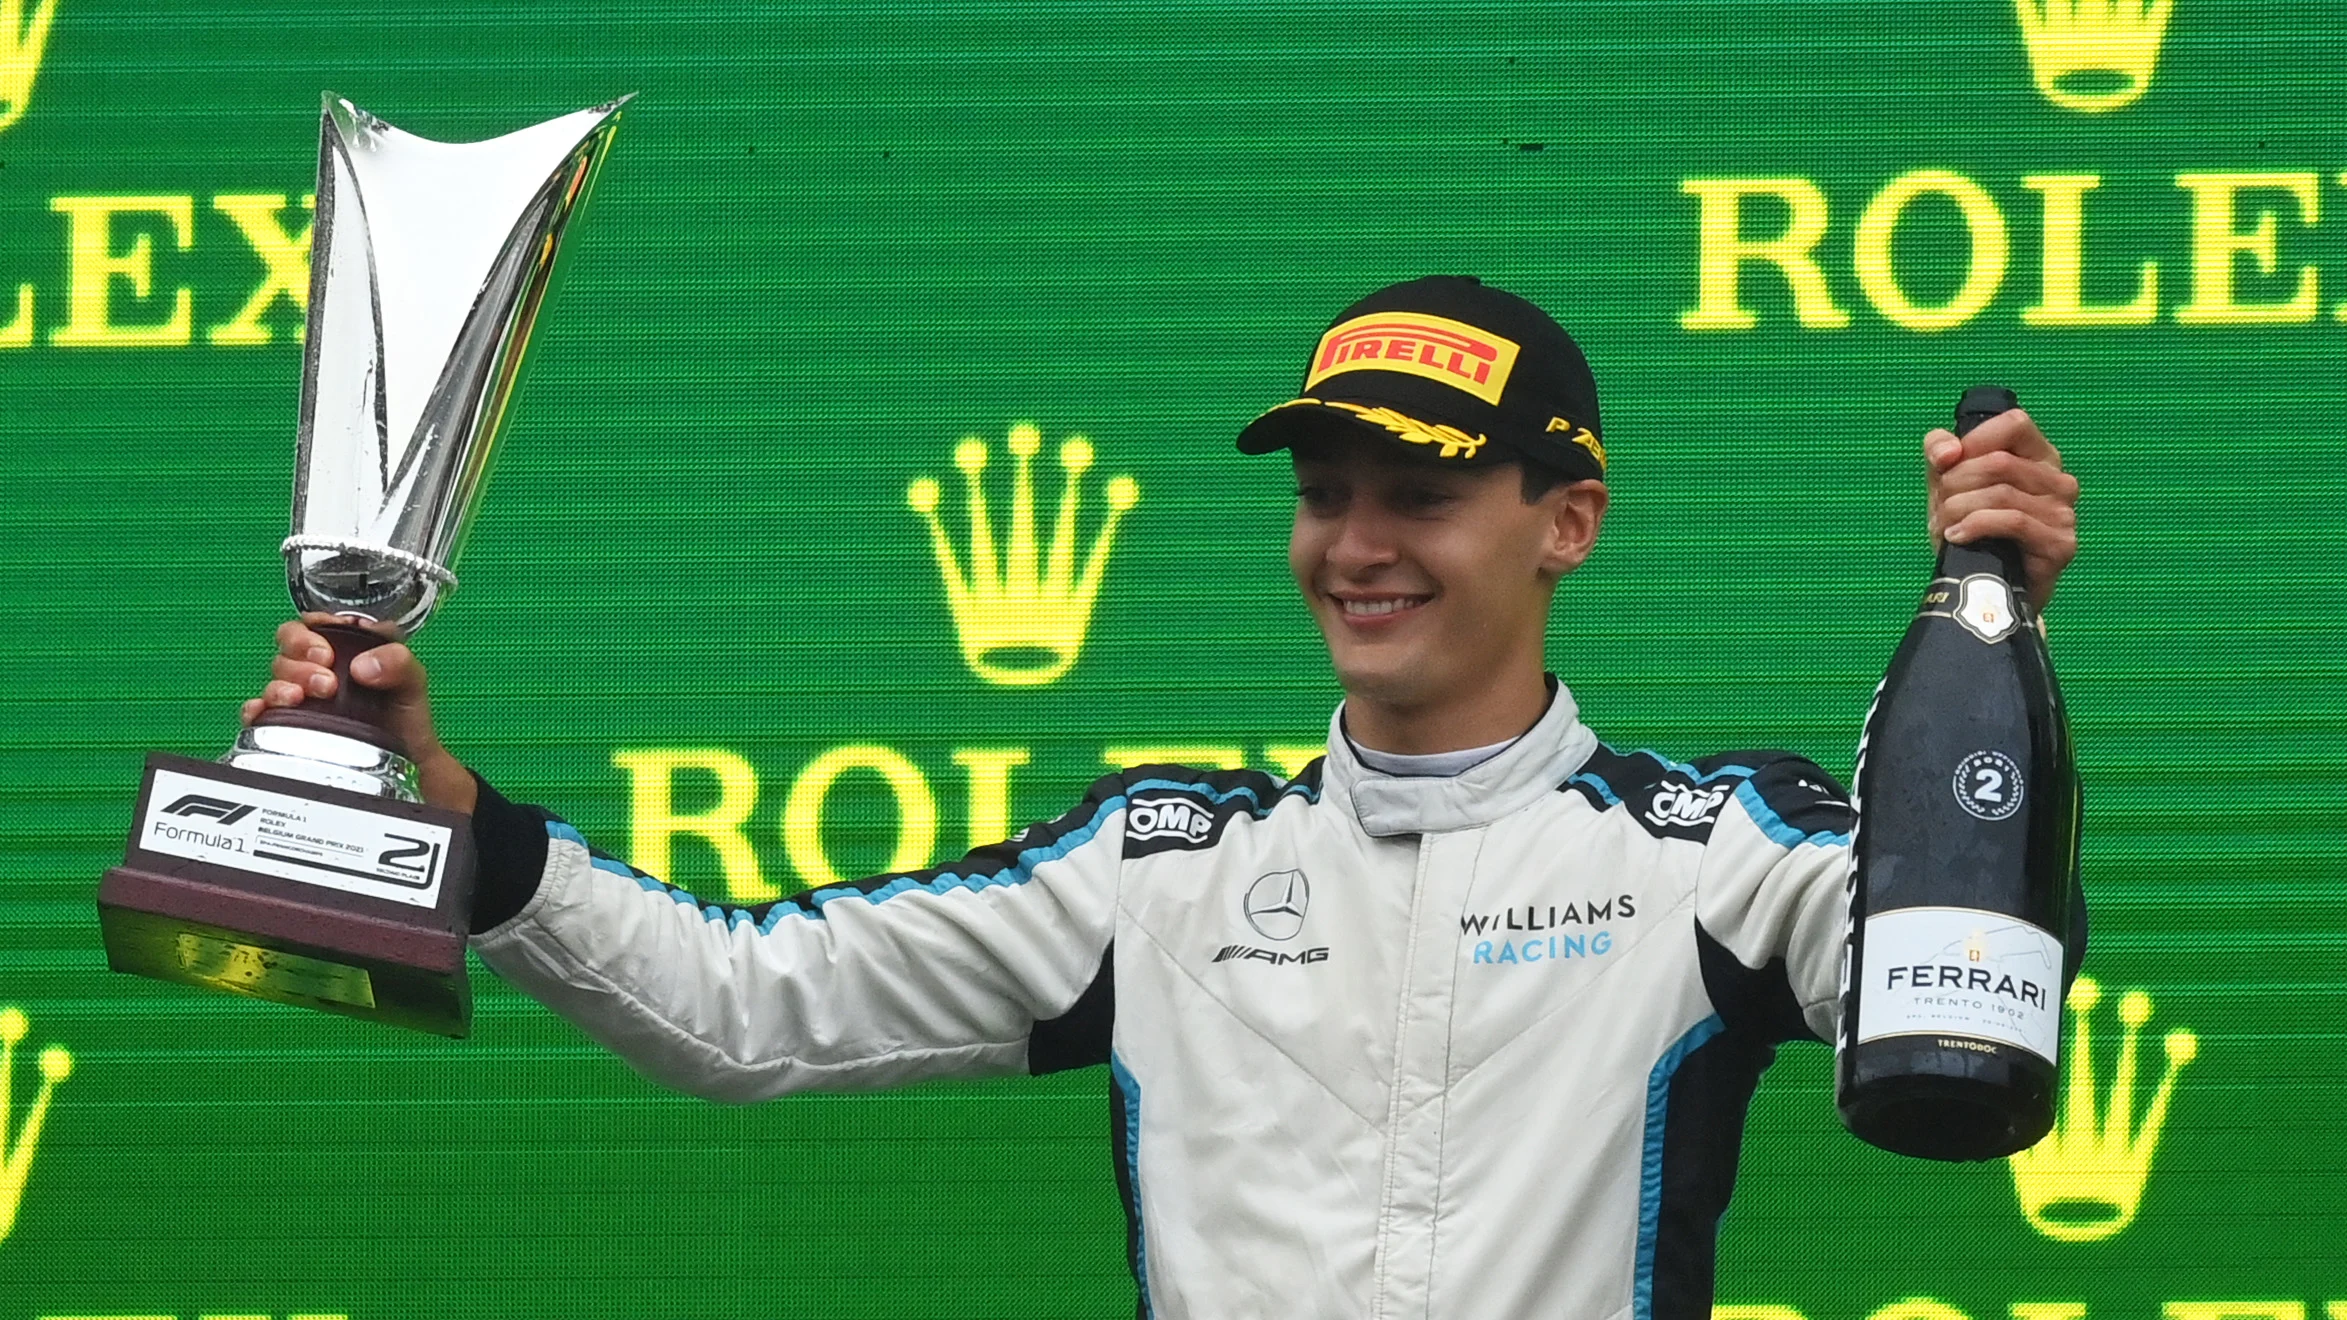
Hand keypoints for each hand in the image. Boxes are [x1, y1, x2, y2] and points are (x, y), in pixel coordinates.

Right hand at [241, 615, 478, 813]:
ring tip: (304, 697)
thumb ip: (398, 661)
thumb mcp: (412, 680)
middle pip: (287, 650)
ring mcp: (303, 696)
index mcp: (344, 648)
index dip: (310, 633)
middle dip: (300, 662)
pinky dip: (258, 710)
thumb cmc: (406, 715)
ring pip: (275, 679)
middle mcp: (318, 668)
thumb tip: (362, 667)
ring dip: (283, 686)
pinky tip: (264, 712)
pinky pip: (261, 712)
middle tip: (326, 682)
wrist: (406, 759)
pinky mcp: (289, 723)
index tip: (325, 652)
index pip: (311, 626)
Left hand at [1924, 409, 2078, 607]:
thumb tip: (1947, 451)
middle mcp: (2059, 481)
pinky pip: (2012, 521)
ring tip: (1946, 524)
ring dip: (1959, 508)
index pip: (2014, 424)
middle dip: (1956, 483)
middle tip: (1942, 505)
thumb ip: (1940, 453)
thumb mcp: (1947, 484)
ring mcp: (2063, 512)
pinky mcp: (2060, 543)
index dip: (1974, 440)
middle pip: (1998, 462)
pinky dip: (1975, 526)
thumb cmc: (1971, 529)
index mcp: (2038, 457)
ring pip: (2001, 492)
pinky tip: (1956, 537)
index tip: (1948, 464)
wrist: (1985, 587)